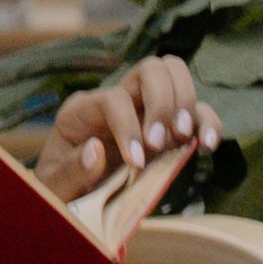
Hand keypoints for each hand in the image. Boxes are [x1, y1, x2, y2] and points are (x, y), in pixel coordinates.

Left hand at [34, 56, 213, 203]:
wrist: (72, 194)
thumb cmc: (61, 185)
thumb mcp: (54, 184)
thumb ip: (70, 172)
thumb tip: (95, 150)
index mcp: (83, 110)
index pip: (113, 98)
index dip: (127, 126)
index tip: (136, 162)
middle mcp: (117, 100)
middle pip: (151, 69)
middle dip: (163, 102)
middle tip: (160, 143)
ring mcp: (144, 109)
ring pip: (175, 75)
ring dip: (187, 104)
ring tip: (184, 139)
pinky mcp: (168, 128)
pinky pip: (196, 111)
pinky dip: (207, 122)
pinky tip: (208, 144)